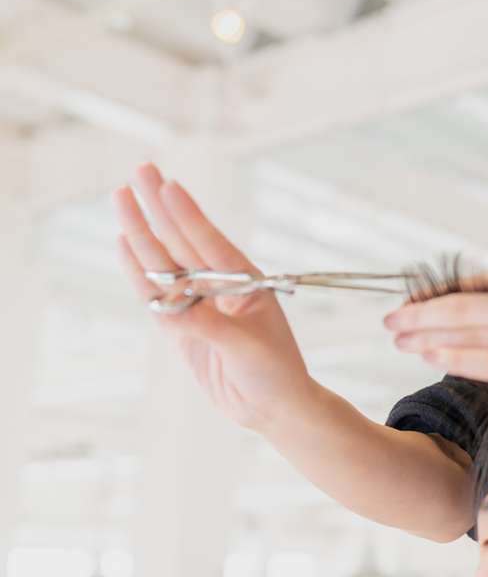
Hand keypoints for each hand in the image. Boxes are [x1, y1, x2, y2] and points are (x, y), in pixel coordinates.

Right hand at [114, 163, 312, 430]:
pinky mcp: (178, 328)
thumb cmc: (276, 372)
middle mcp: (218, 286)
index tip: (170, 186)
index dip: (189, 216)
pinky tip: (124, 242)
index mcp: (245, 282)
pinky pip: (153, 294)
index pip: (210, 243)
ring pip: (162, 263)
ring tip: (122, 196)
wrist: (272, 407)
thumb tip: (173, 309)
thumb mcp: (248, 348)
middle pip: (181, 241)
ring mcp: (196, 305)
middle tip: (141, 169)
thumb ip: (210, 328)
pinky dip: (136, 270)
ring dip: (141, 231)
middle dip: (159, 207)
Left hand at [383, 225, 487, 399]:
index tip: (413, 298)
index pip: (478, 282)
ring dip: (429, 338)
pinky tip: (435, 357)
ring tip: (400, 340)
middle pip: (462, 310)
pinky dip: (460, 360)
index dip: (440, 292)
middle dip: (418, 315)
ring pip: (471, 338)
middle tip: (387, 320)